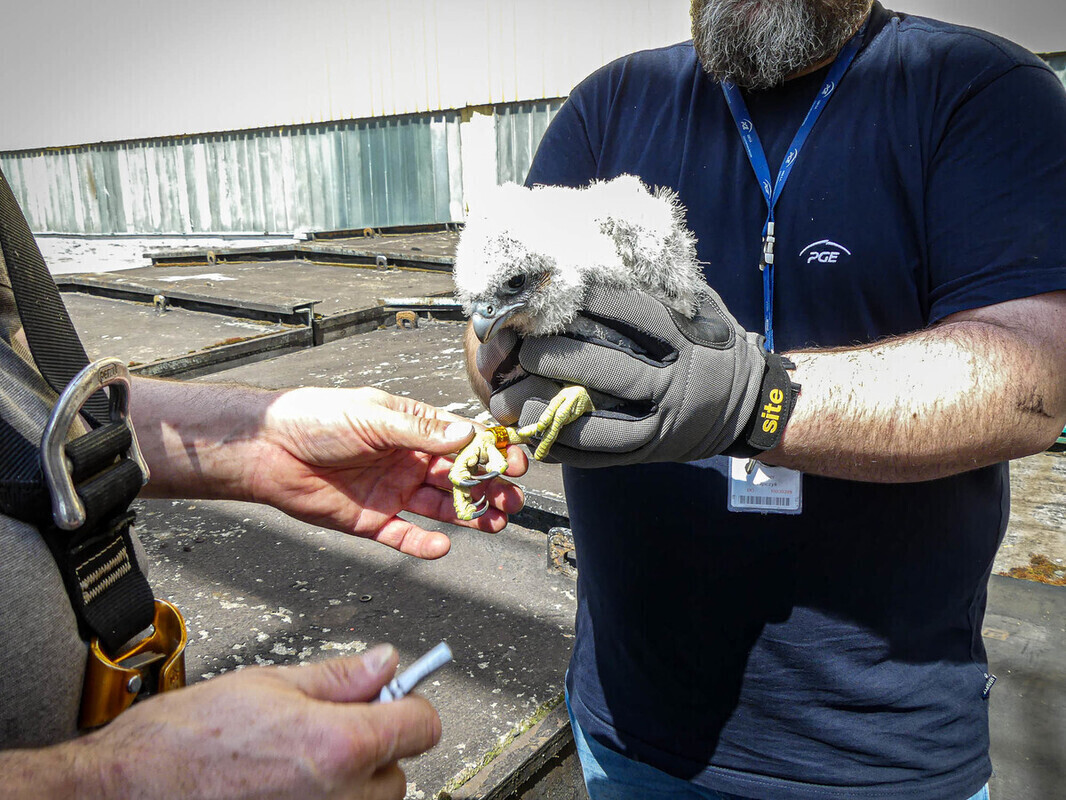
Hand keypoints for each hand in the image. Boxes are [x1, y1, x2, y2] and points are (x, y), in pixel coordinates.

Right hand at [71, 644, 439, 799]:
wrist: (122, 791)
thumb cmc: (180, 741)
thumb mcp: (267, 683)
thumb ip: (339, 676)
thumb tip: (385, 663)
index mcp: (338, 747)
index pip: (422, 726)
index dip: (408, 704)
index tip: (393, 698)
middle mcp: (337, 799)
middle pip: (398, 771)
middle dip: (374, 745)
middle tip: (328, 726)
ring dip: (349, 781)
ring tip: (295, 760)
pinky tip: (283, 786)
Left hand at [245, 387, 526, 557]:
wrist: (267, 450)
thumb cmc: (315, 419)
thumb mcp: (373, 416)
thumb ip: (420, 430)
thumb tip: (465, 434)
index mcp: (411, 429)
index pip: (461, 441)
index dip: (489, 452)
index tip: (514, 462)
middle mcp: (406, 460)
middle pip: (459, 478)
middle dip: (489, 487)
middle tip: (512, 499)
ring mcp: (391, 491)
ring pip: (440, 507)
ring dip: (469, 515)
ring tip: (495, 522)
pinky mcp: (371, 519)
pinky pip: (404, 535)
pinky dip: (424, 543)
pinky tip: (443, 545)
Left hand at [490, 285, 798, 466]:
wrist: (749, 407)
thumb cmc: (714, 345)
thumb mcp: (701, 308)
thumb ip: (662, 285)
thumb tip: (608, 247)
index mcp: (689, 339)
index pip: (635, 314)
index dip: (591, 299)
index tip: (552, 288)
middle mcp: (677, 383)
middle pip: (609, 370)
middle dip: (557, 358)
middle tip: (520, 348)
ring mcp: (664, 422)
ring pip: (598, 422)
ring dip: (548, 410)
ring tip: (509, 399)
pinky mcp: (651, 452)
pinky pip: (602, 456)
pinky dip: (564, 447)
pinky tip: (531, 433)